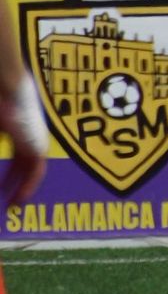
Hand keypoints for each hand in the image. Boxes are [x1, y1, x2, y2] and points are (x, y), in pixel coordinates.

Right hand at [0, 74, 46, 207]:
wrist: (5, 88)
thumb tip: (1, 150)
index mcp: (18, 129)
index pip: (18, 157)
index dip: (10, 175)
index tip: (2, 190)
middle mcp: (30, 135)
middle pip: (25, 165)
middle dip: (15, 184)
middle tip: (8, 202)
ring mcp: (36, 139)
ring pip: (32, 170)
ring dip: (22, 189)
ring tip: (12, 205)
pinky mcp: (38, 144)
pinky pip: (36, 171)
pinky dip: (28, 186)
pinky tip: (18, 199)